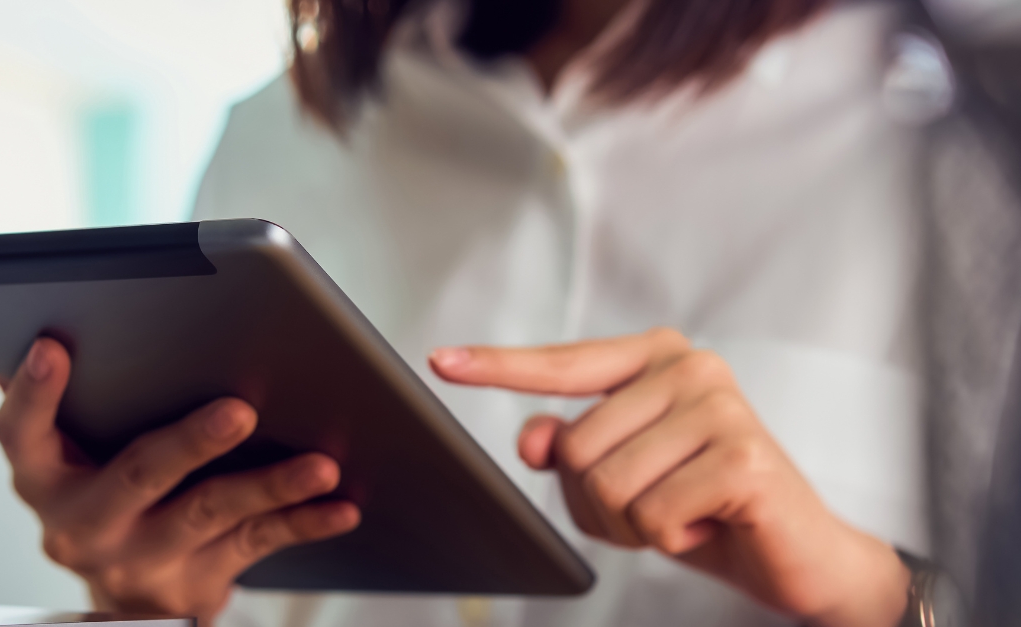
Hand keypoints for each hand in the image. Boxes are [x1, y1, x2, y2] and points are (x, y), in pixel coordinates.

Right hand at [0, 338, 359, 622]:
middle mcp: (86, 524)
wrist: (128, 603)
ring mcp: (142, 558)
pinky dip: (303, 521)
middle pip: (140, 474)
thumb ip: (68, 406)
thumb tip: (47, 333)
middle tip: (239, 412)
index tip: (52, 347)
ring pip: (211, 511)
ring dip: (270, 484)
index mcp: (46, 480)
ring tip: (319, 464)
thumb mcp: (71, 458)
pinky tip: (339, 504)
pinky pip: (257, 543)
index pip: (21, 435)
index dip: (32, 394)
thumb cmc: (105, 498)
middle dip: (192, 443)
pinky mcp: (195, 581)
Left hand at [430, 328, 908, 626]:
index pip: (561, 364)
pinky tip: (711, 524)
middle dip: (600, 503)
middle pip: (576, 449)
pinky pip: (653, 516)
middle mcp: (690, 368)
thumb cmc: (704, 507)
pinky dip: (671, 539)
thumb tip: (534, 435)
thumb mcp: (624, 477)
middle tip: (657, 505)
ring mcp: (721, 406)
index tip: (441, 361)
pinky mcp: (743, 456)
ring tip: (684, 514)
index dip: (498, 367)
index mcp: (656, 359)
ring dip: (635, 525)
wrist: (797, 554)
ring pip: (606, 485)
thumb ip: (573, 449)